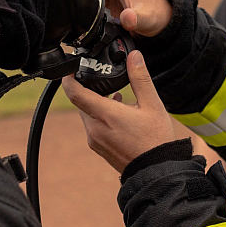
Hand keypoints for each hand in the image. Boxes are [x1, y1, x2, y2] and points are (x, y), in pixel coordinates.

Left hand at [63, 50, 175, 172]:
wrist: (156, 170)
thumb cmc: (156, 139)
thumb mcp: (152, 104)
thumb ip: (140, 78)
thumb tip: (134, 56)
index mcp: (105, 115)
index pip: (75, 93)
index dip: (69, 78)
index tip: (71, 69)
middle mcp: (95, 129)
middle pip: (81, 103)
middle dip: (90, 91)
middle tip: (104, 82)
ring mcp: (95, 140)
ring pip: (88, 115)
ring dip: (98, 105)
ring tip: (118, 100)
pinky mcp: (99, 148)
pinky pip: (93, 128)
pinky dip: (101, 118)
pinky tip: (119, 116)